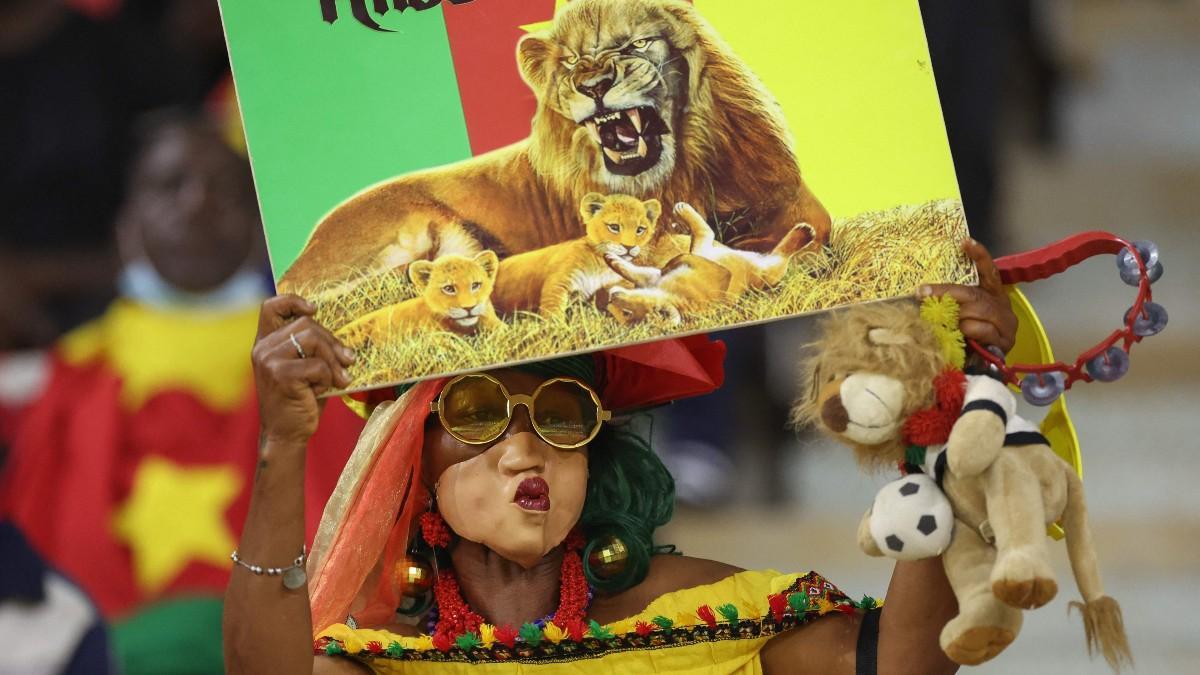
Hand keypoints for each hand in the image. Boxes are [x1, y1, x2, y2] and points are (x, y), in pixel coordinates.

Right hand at [251, 295, 354, 444]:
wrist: (287, 434)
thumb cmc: (301, 399)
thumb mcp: (304, 367)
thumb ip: (312, 347)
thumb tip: (343, 335)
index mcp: (266, 342)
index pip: (271, 306)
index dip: (293, 301)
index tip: (314, 310)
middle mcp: (263, 348)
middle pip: (307, 324)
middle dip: (333, 343)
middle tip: (347, 361)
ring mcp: (269, 361)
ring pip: (313, 340)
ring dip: (333, 361)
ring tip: (339, 379)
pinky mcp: (281, 375)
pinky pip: (318, 365)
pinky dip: (328, 378)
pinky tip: (320, 391)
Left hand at [919, 238, 1016, 352]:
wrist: (982, 368)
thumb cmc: (967, 338)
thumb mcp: (958, 316)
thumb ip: (951, 303)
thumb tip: (922, 294)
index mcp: (992, 295)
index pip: (989, 271)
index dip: (979, 256)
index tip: (965, 242)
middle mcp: (1002, 306)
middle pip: (974, 293)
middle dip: (947, 292)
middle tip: (923, 292)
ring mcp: (1006, 323)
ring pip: (979, 309)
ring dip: (955, 315)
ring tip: (940, 320)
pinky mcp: (1004, 341)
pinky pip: (982, 330)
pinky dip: (967, 331)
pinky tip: (959, 334)